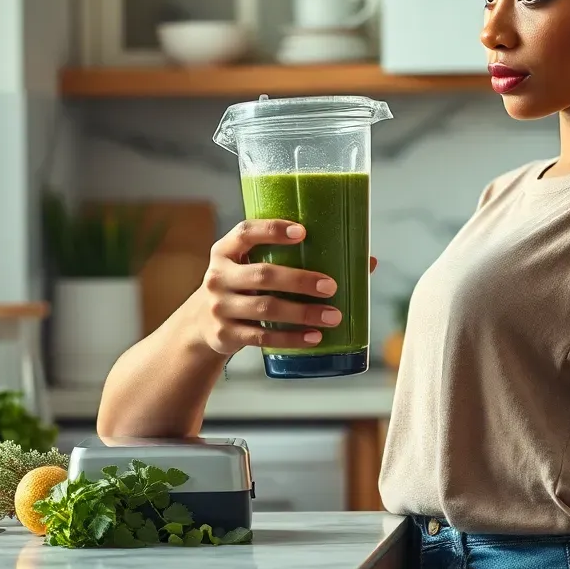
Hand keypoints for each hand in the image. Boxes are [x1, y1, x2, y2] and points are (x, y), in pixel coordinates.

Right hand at [185, 219, 374, 355]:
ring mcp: (219, 307)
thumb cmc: (243, 287)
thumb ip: (295, 259)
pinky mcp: (225, 334)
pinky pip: (262, 337)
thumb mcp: (253, 266)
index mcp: (225, 251)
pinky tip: (314, 338)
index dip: (272, 230)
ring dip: (302, 313)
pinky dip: (291, 338)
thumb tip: (368, 261)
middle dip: (300, 281)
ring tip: (333, 316)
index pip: (245, 232)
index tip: (303, 232)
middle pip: (262, 276)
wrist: (201, 325)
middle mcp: (218, 276)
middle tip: (332, 286)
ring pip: (266, 309)